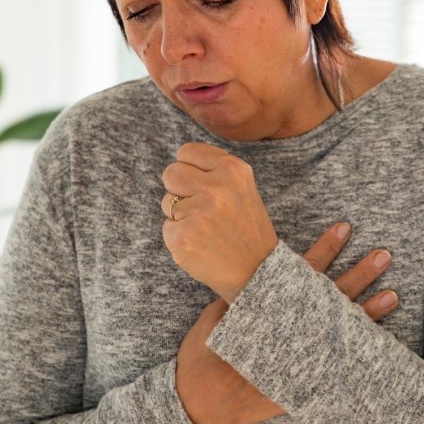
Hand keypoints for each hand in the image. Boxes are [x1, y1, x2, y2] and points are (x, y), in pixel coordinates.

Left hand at [161, 143, 278, 301]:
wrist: (257, 271)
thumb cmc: (245, 228)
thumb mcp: (241, 188)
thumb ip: (214, 171)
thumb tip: (180, 162)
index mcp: (232, 169)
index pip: (187, 151)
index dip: (188, 169)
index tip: (199, 184)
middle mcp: (216, 187)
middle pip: (171, 173)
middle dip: (178, 189)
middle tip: (199, 209)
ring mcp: (198, 212)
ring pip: (167, 201)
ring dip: (179, 215)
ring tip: (205, 228)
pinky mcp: (183, 236)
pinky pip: (166, 227)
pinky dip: (179, 238)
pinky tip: (200, 244)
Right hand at [175, 222, 399, 423]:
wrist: (204, 399)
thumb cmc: (206, 353)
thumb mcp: (221, 312)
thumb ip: (245, 292)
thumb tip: (259, 268)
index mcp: (272, 306)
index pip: (304, 270)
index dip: (325, 248)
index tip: (343, 228)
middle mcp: (293, 330)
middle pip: (333, 297)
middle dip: (360, 275)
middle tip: (383, 256)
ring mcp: (303, 357)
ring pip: (344, 330)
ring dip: (370, 311)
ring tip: (393, 294)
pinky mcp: (306, 381)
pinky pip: (340, 363)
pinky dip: (359, 350)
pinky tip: (379, 341)